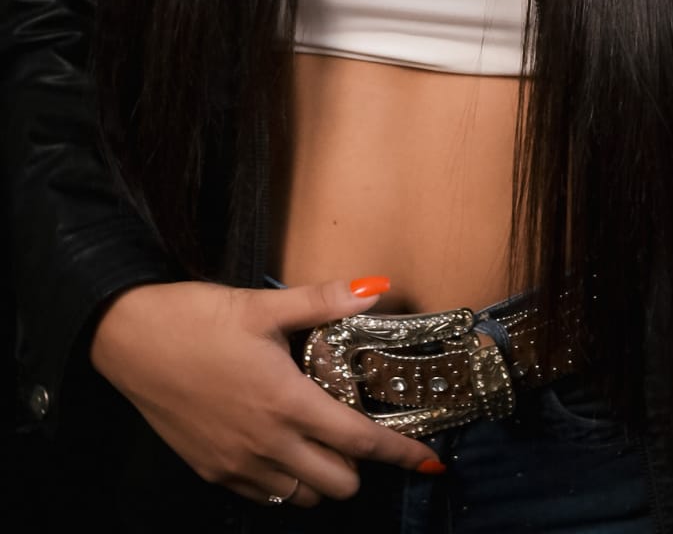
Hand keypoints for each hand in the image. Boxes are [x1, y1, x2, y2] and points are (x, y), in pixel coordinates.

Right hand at [89, 278, 443, 507]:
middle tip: (358, 430)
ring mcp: (236, 464)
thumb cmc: (196, 318)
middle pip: (338, 483)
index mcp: (287, 402)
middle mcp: (266, 444)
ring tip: (319, 437)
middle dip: (360, 464)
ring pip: (301, 496)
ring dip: (321, 475)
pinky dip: (284, 480)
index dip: (400, 453)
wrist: (129, 340)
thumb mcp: (263, 305)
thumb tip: (376, 289)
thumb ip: (324, 301)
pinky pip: (264, 495)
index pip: (360, 442)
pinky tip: (280, 445)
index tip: (429, 459)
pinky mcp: (211, 471)